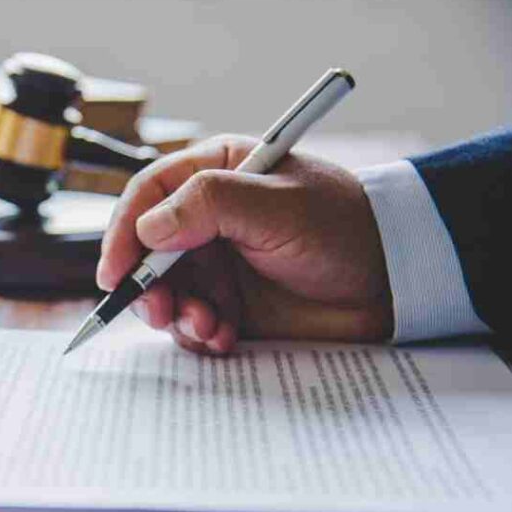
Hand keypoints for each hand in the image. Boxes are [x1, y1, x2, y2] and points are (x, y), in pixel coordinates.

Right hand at [96, 135, 393, 353]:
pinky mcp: (229, 304)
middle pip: (145, 252)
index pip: (147, 197)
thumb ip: (209, 206)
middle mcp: (206, 220)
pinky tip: (225, 336)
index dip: (122, 234)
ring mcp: (216, 264)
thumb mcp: (278, 205)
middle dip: (146, 286)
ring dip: (176, 315)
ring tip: (207, 325)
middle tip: (159, 310)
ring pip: (164, 292)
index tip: (116, 272)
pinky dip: (200, 334)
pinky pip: (191, 323)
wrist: (394, 280)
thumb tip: (146, 229)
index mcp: (214, 175)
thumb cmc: (345, 226)